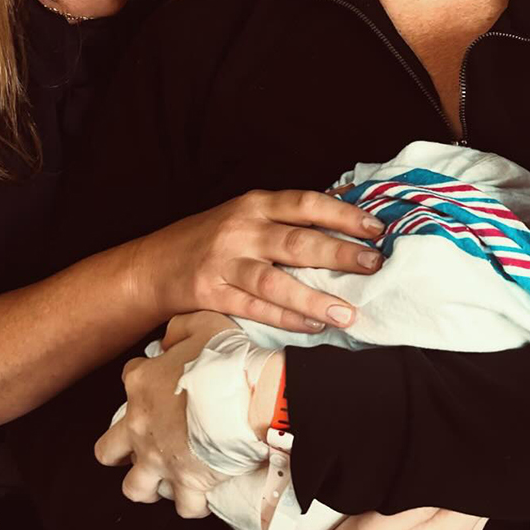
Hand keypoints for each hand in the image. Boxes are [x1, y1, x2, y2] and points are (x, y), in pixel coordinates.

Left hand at [95, 311, 239, 517]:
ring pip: (134, 488)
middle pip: (108, 449)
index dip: (142, 382)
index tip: (161, 386)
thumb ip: (179, 328)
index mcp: (141, 382)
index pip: (128, 379)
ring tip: (165, 481)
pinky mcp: (186, 482)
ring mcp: (159, 457)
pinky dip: (193, 504)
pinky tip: (202, 497)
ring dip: (148, 486)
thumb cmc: (229, 360)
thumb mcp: (202, 323)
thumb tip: (169, 339)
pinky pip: (184, 506)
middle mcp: (140, 425)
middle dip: (119, 452)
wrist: (252, 396)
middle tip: (140, 448)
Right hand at [136, 190, 383, 332]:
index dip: (343, 215)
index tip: (377, 229)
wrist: (153, 265)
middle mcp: (240, 231)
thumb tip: (346, 220)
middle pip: (296, 242)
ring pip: (275, 282)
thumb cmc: (209, 240)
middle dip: (339, 254)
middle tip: (374, 265)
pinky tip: (312, 325)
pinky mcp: (211, 294)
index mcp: (253, 205)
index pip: (305, 204)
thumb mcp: (244, 216)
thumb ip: (286, 219)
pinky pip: (254, 308)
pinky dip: (285, 318)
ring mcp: (224, 263)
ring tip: (347, 312)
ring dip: (314, 298)